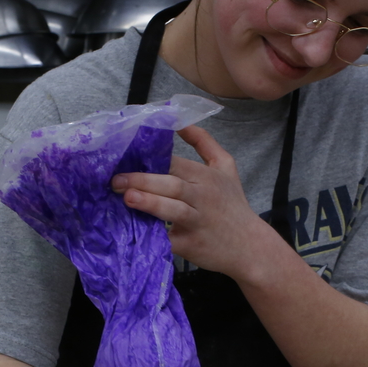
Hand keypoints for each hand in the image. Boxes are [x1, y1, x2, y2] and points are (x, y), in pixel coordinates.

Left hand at [111, 125, 274, 277]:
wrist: (251, 246)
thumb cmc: (232, 204)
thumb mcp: (226, 167)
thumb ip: (204, 142)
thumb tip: (179, 120)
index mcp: (207, 177)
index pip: (176, 163)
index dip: (151, 160)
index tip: (125, 159)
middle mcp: (203, 197)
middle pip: (172, 184)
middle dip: (143, 180)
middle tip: (116, 180)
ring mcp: (198, 222)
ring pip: (173, 209)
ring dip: (150, 203)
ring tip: (127, 198)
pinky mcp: (192, 245)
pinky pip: (171, 240)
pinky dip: (154, 237)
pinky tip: (136, 232)